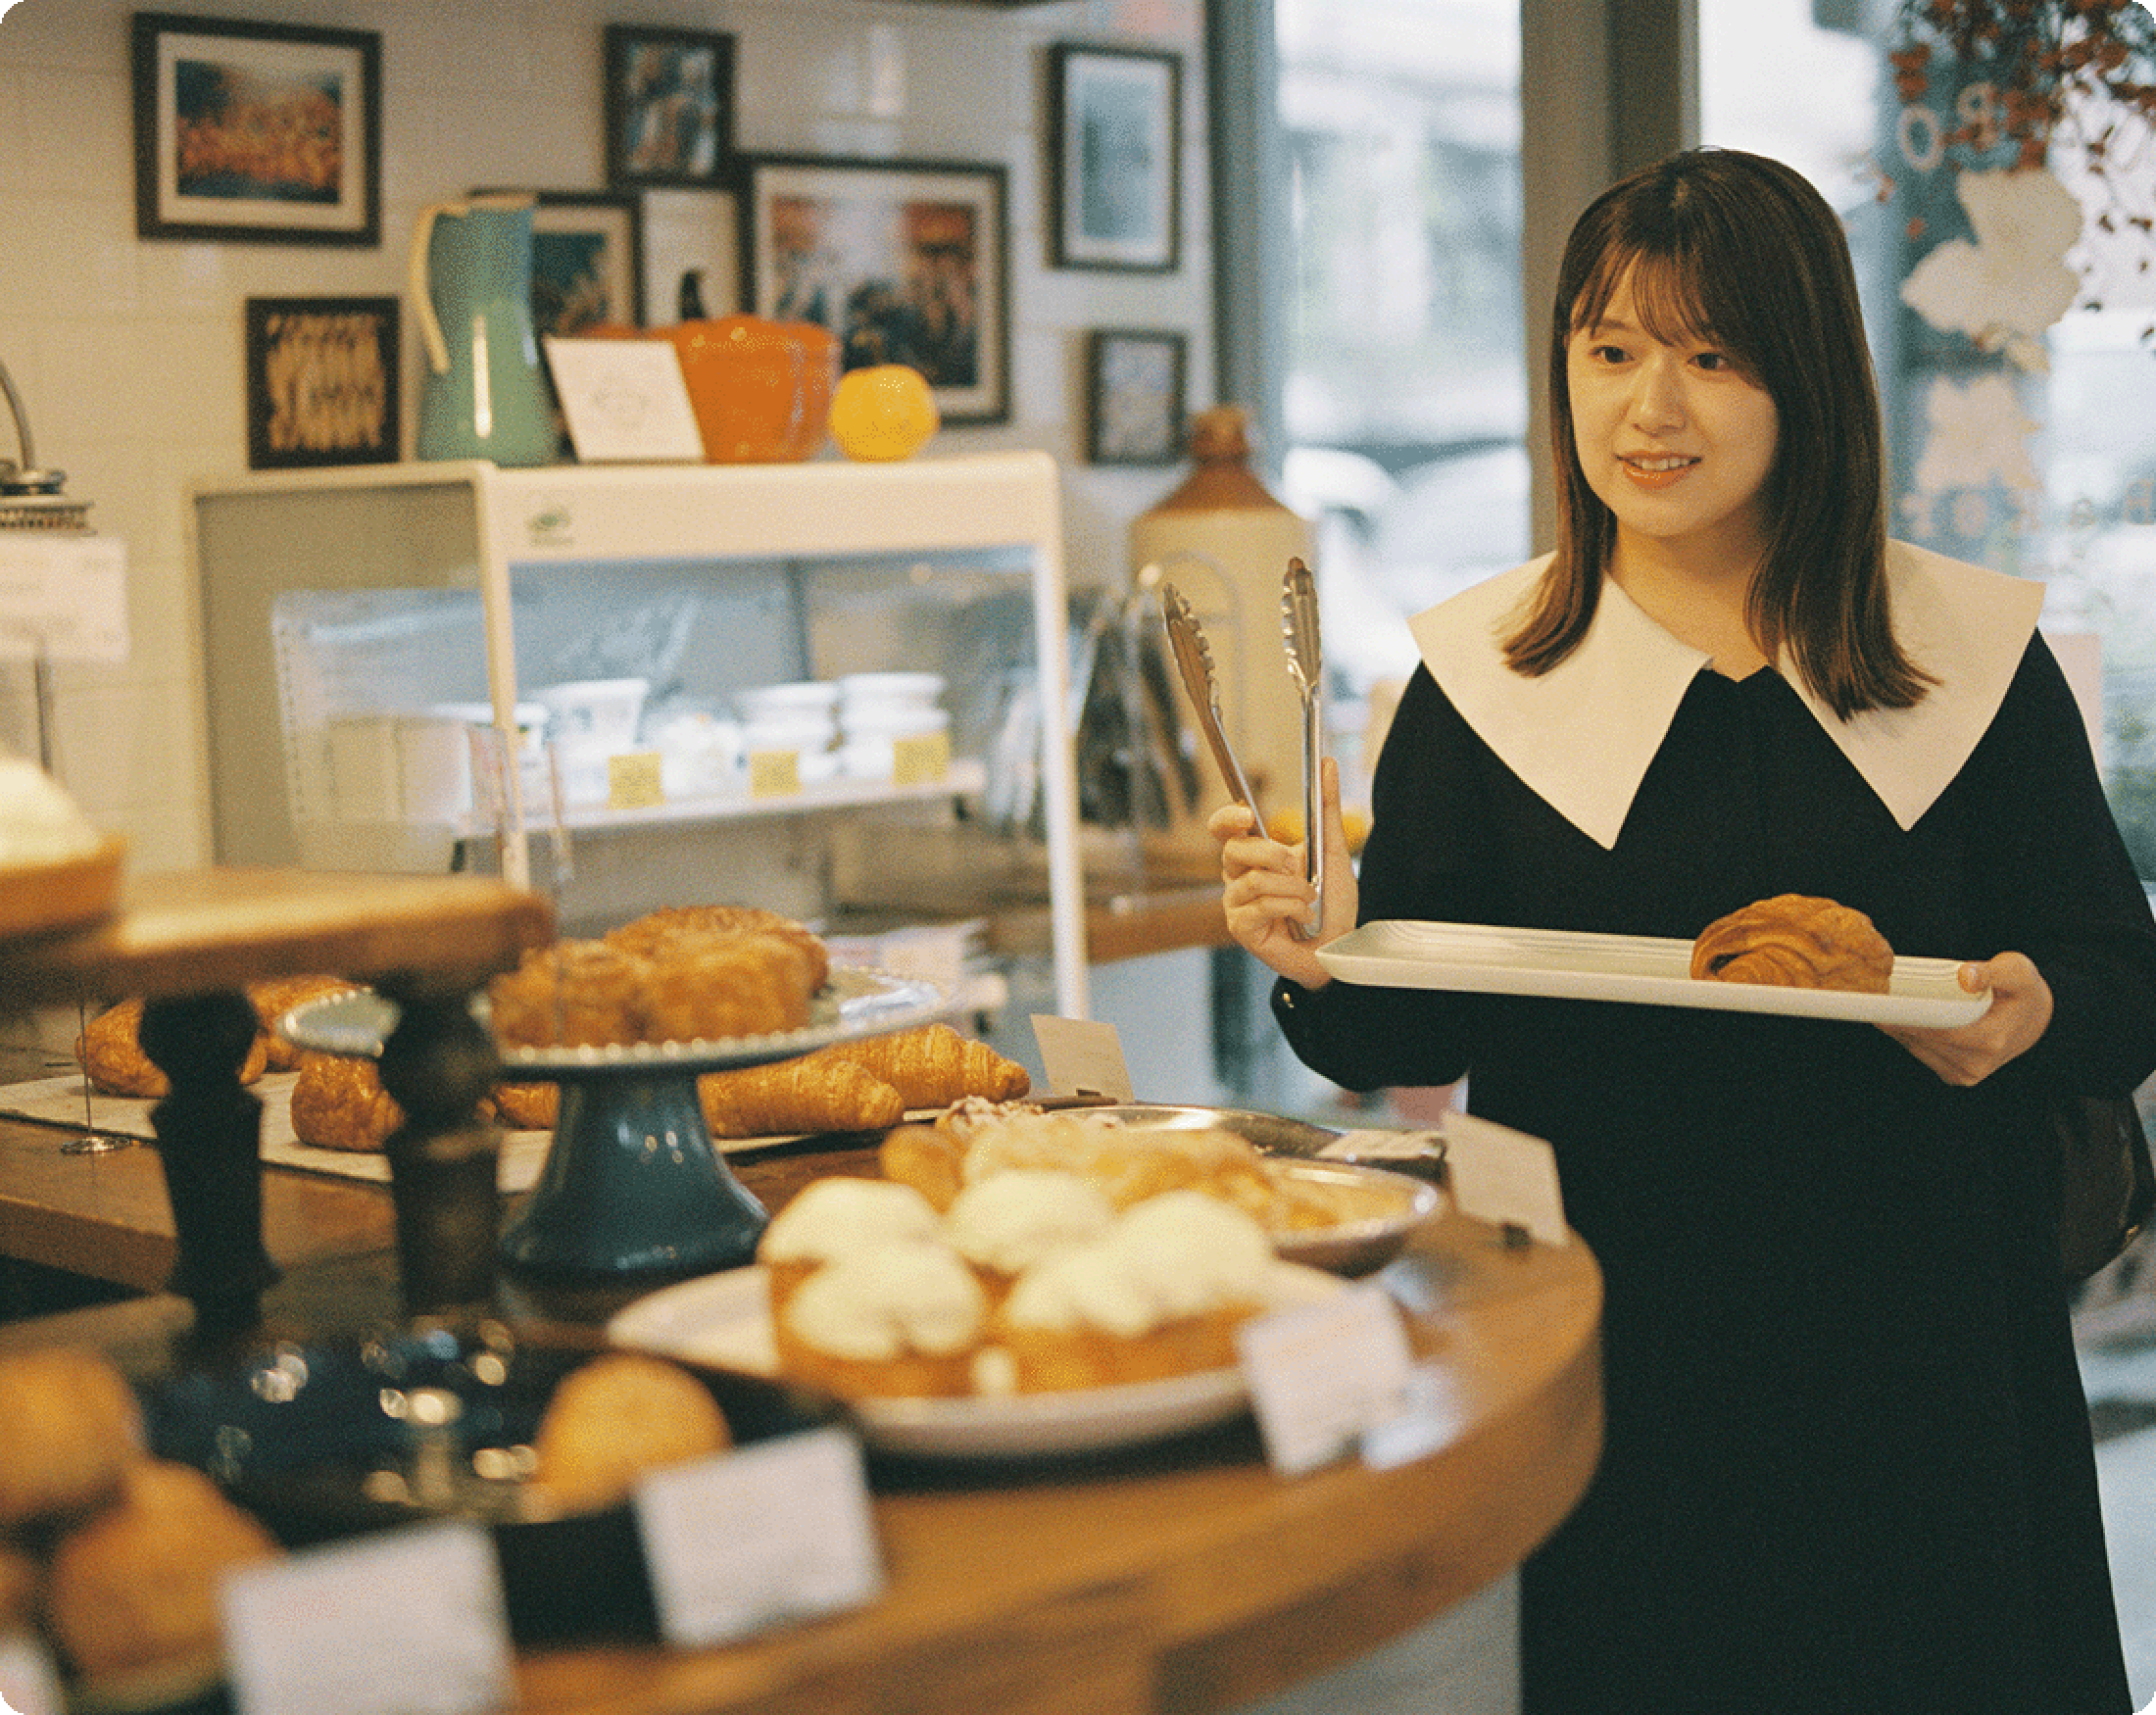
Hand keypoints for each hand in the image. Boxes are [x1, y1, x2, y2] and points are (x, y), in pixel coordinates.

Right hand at [1207, 757, 1359, 988]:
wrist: (1341, 945)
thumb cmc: (1333, 903)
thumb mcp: (1334, 850)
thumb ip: (1328, 807)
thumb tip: (1327, 764)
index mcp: (1256, 854)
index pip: (1224, 828)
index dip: (1227, 818)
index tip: (1248, 816)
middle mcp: (1240, 876)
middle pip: (1232, 849)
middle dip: (1271, 855)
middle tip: (1298, 867)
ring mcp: (1237, 903)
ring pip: (1252, 880)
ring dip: (1292, 888)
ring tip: (1310, 898)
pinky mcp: (1241, 927)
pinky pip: (1258, 907)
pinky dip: (1290, 908)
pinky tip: (1303, 916)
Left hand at [1879, 951, 2051, 1085]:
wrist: (2037, 1021)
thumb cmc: (2024, 993)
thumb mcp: (2018, 971)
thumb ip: (1993, 972)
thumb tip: (1966, 976)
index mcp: (1991, 1040)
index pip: (1939, 1032)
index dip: (1908, 1019)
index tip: (1882, 1006)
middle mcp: (1977, 1064)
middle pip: (1922, 1041)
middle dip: (1897, 1019)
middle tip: (1874, 996)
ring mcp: (1966, 1073)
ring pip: (1917, 1049)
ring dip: (1899, 1028)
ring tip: (1885, 1004)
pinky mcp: (1955, 1075)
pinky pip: (1922, 1054)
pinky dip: (1909, 1036)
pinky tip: (1901, 1018)